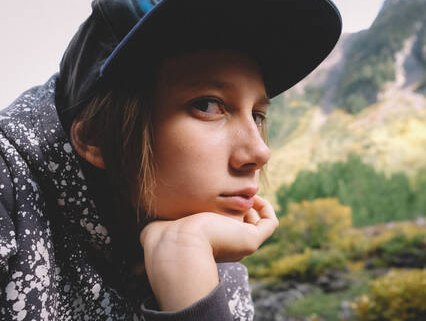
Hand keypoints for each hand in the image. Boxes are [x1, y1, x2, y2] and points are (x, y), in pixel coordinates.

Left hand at [139, 195, 277, 310]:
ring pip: (256, 224)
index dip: (224, 209)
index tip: (218, 192)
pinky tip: (253, 195)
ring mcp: (241, 244)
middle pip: (241, 225)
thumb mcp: (160, 225)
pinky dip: (266, 207)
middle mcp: (227, 247)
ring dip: (253, 204)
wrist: (178, 244)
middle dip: (240, 204)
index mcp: (208, 245)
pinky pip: (269, 223)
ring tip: (244, 188)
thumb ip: (158, 224)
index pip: (223, 228)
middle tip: (235, 186)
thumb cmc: (166, 236)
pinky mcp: (252, 240)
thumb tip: (148, 226)